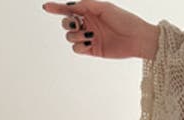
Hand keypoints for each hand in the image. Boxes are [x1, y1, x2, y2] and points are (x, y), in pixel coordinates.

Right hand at [41, 1, 159, 59]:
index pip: (69, 9)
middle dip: (68, 22)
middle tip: (77, 22)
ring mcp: (89, 38)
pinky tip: (89, 42)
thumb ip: (86, 5)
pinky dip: (80, 45)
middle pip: (66, 23)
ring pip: (70, 37)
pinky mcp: (93, 51)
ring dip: (75, 35)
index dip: (56, 8)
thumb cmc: (124, 20)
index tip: (46, 7)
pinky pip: (77, 49)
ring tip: (89, 34)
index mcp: (89, 11)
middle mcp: (87, 24)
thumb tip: (71, 7)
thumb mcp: (104, 7)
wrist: (137, 38)